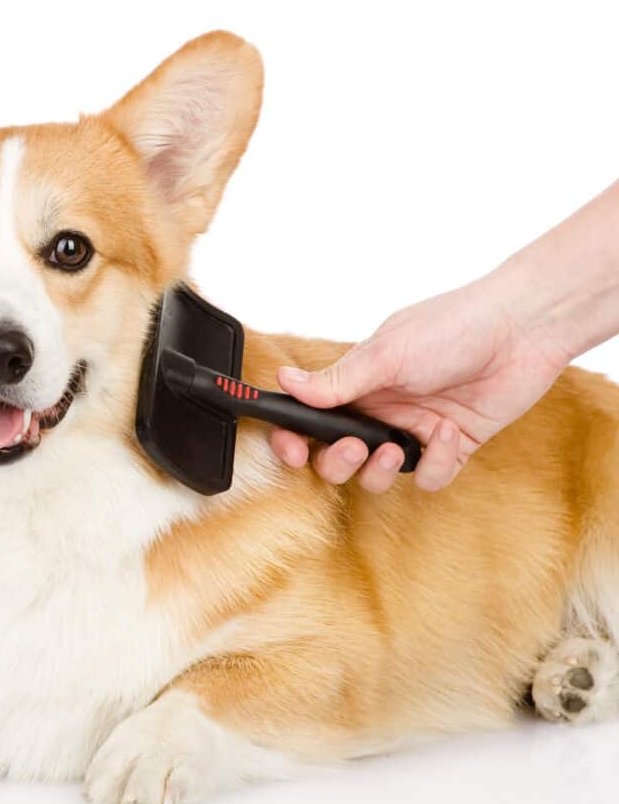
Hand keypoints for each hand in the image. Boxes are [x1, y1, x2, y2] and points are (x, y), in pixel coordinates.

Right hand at [270, 276, 571, 492]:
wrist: (521, 329)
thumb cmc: (452, 327)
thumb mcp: (385, 354)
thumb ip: (336, 380)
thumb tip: (284, 381)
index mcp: (357, 384)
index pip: (311, 419)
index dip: (294, 439)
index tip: (294, 449)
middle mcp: (380, 410)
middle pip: (338, 457)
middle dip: (337, 462)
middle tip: (353, 447)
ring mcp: (414, 429)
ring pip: (378, 475)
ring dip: (380, 471)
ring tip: (396, 448)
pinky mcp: (451, 447)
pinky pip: (430, 476)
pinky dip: (435, 462)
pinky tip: (449, 433)